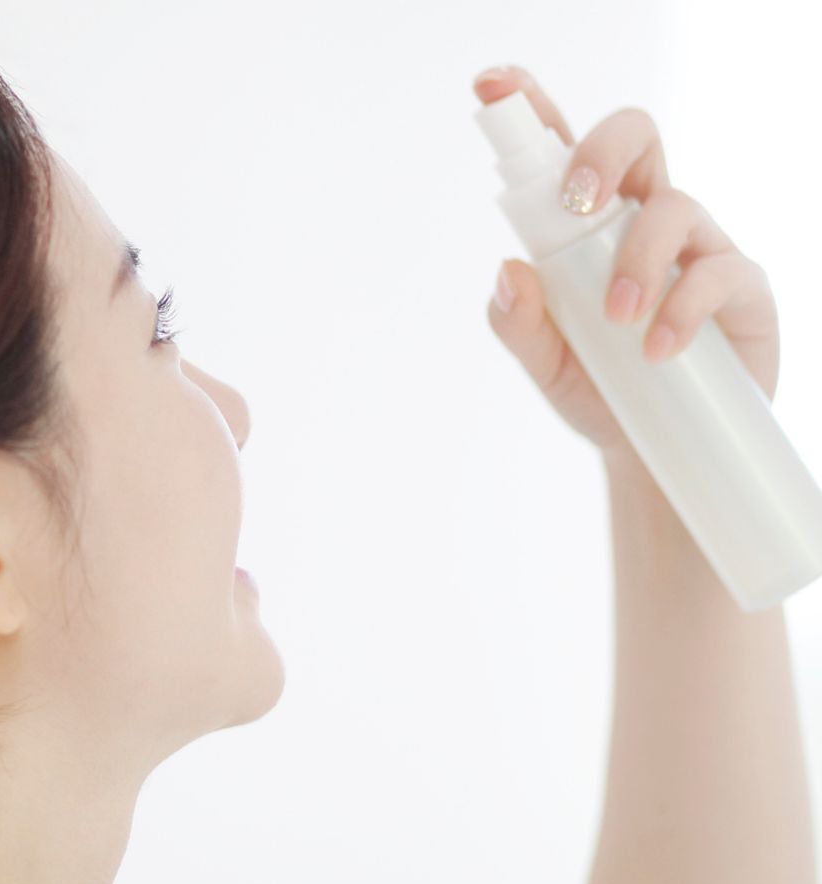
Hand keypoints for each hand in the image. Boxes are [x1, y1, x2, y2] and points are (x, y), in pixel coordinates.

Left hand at [473, 66, 779, 467]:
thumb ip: (520, 325)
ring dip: (637, 259)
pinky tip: (658, 348)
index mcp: (589, 230)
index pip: (564, 155)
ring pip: (672, 206)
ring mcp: (697, 248)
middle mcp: (643, 221)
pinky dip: (683, 307)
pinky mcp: (740, 287)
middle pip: (636, 138)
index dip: (533, 110)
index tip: (492, 82)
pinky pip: (719, 271)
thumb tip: (508, 272)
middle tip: (577, 204)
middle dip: (601, 150)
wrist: (654, 453)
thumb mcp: (546, 366)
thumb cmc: (599, 395)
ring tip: (618, 319)